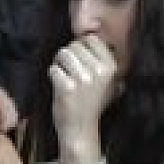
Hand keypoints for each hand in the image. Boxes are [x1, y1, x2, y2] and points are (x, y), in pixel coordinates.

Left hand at [49, 35, 117, 162]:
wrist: (81, 130)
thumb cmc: (92, 104)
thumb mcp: (109, 83)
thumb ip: (104, 61)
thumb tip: (94, 33)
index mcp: (111, 67)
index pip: (92, 39)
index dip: (82, 47)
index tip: (80, 60)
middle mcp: (99, 71)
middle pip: (75, 45)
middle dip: (68, 55)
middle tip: (69, 70)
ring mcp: (83, 79)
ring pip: (63, 54)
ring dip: (59, 63)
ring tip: (63, 75)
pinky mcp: (67, 87)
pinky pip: (53, 68)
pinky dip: (52, 75)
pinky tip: (58, 85)